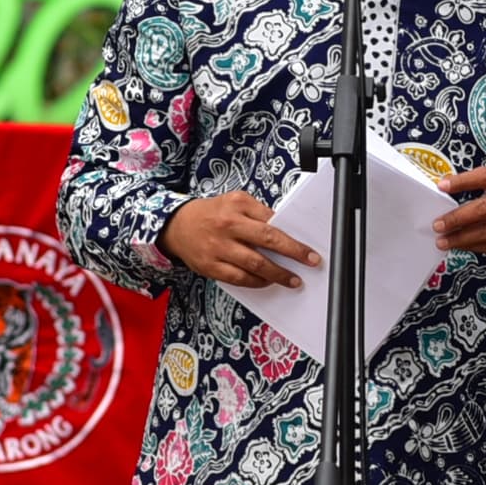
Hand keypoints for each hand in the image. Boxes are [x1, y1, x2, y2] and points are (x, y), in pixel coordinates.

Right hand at [163, 193, 320, 290]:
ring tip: (293, 280)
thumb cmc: (211, 213)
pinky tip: (268, 282)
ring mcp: (218, 248)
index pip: (272, 222)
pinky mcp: (211, 266)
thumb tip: (284, 231)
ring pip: (254, 264)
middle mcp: (228, 226)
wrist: (175, 226)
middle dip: (293, 253)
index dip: (293, 238)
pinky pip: (239, 278)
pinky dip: (257, 282)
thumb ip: (258, 214)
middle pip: (267, 241)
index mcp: (237, 206)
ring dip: (278, 274)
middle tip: (310, 262)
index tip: (309, 249)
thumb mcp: (235, 202)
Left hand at [431, 166, 485, 265]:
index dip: (463, 181)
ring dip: (460, 239)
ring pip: (485, 234)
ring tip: (443, 241)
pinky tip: (463, 246)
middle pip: (482, 210)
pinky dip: (474, 247)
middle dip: (456, 219)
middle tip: (438, 225)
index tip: (441, 185)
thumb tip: (450, 196)